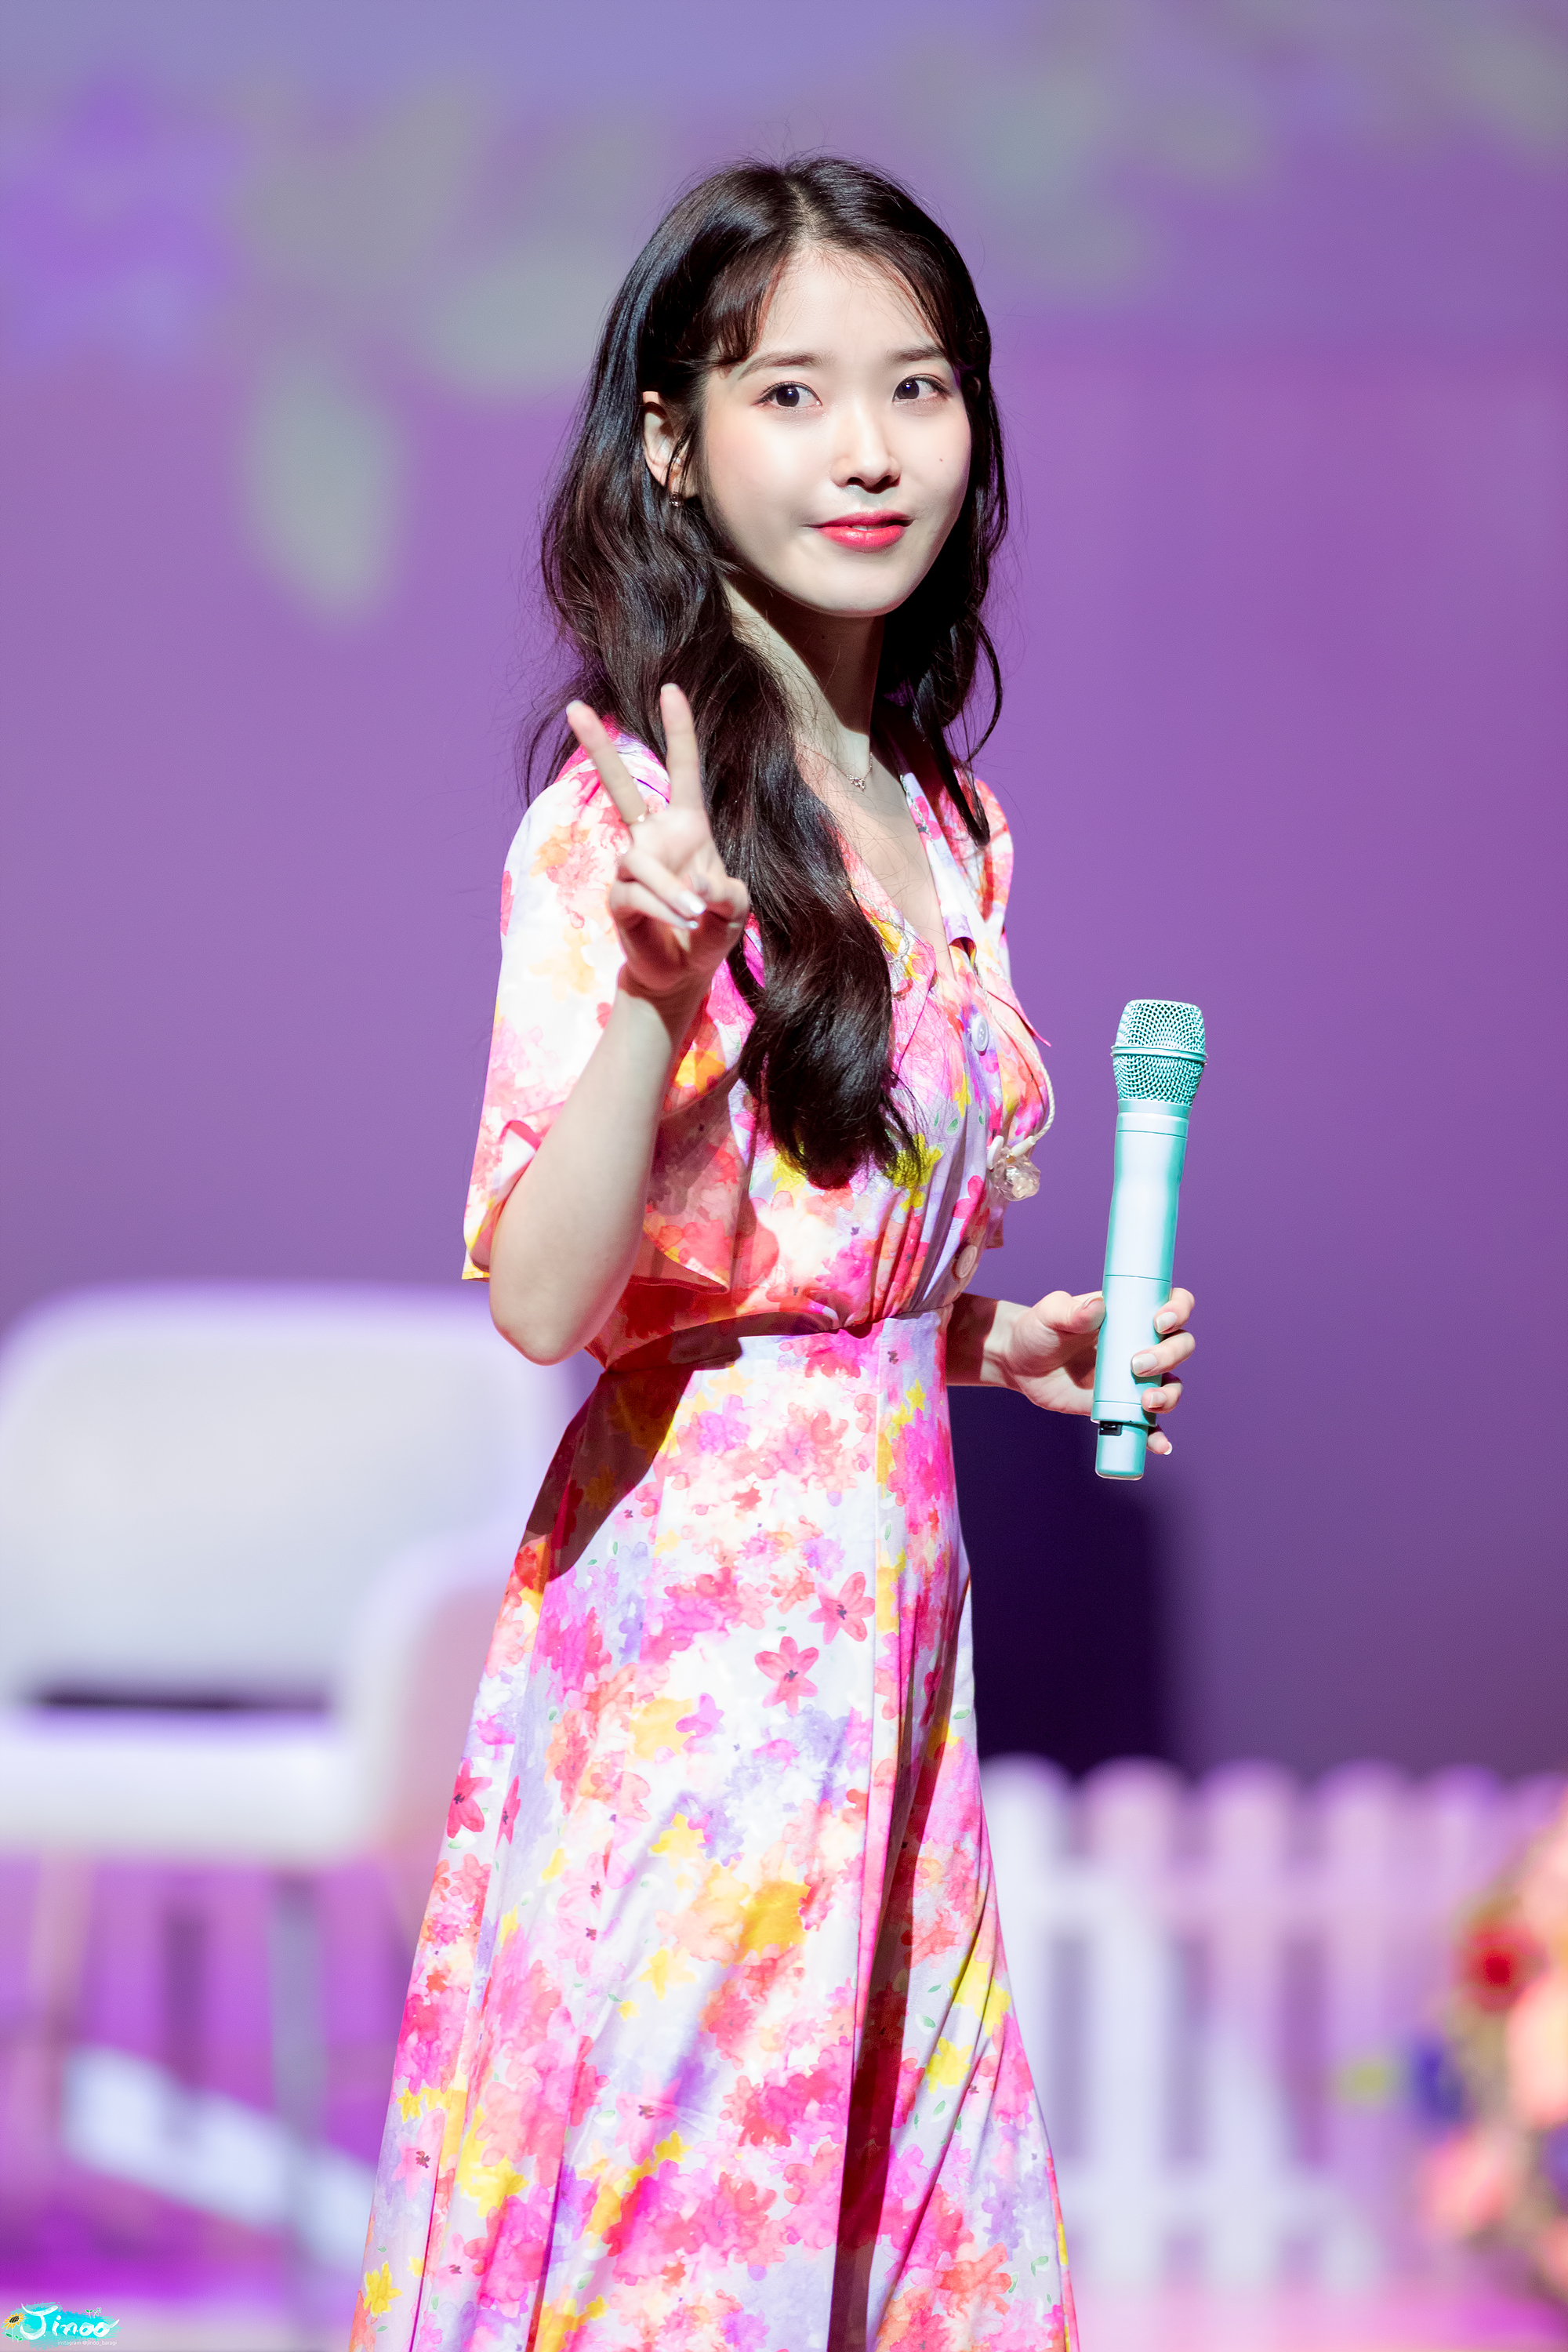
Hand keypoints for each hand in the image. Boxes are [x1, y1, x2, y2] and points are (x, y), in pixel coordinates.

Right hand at [566, 685, 749, 1015]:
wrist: (683, 972)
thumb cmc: (711, 929)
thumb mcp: (735, 910)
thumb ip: (728, 895)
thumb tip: (698, 889)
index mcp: (687, 828)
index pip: (683, 772)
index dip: (679, 732)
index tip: (671, 689)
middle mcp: (654, 839)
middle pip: (621, 787)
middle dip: (598, 748)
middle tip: (575, 707)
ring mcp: (631, 867)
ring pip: (640, 862)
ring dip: (671, 891)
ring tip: (695, 916)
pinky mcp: (618, 900)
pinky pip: (636, 894)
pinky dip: (663, 907)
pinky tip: (682, 921)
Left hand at [1000, 1287, 1195, 1457]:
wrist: (1021, 1365)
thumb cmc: (1038, 1330)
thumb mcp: (1051, 1314)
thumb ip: (1070, 1310)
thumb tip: (1096, 1306)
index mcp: (1131, 1314)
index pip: (1172, 1305)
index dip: (1178, 1310)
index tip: (1159, 1323)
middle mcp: (1142, 1343)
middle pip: (1180, 1347)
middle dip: (1169, 1356)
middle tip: (1135, 1365)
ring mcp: (1135, 1377)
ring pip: (1171, 1385)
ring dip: (1169, 1396)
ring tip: (1145, 1402)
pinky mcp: (1123, 1405)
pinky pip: (1149, 1423)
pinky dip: (1157, 1436)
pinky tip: (1159, 1445)